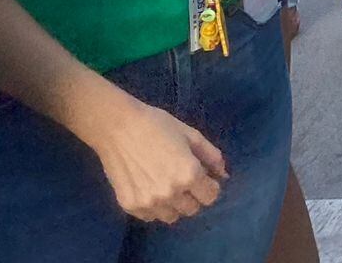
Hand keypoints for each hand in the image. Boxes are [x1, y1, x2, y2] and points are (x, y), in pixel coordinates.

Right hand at [84, 91, 227, 223]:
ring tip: (165, 184)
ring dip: (173, 204)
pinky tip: (148, 187)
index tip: (203, 177)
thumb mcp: (191, 135)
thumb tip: (223, 175)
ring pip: (172, 216)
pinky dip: (154, 207)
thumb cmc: (158, 126)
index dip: (209, 186)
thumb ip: (211, 156)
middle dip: (193, 195)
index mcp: (189, 175)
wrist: (118, 127)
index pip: (211, 197)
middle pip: (192, 209)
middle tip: (183, 179)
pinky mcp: (129, 206)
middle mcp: (170, 193)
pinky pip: (150, 217)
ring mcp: (148, 203)